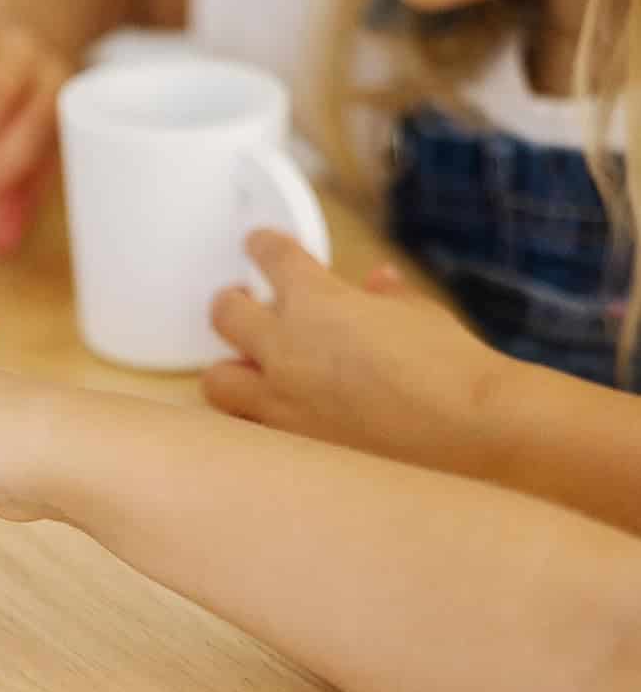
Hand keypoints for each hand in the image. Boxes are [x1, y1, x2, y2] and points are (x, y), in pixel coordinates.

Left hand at [202, 231, 513, 474]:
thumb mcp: (421, 316)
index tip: (259, 246)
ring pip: (219, 380)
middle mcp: (287, 349)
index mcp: (318, 303)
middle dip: (232, 305)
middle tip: (242, 306)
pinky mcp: (290, 446)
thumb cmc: (456, 369)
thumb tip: (377, 282)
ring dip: (231, 370)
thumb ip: (386, 298)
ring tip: (251, 371)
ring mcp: (282, 401)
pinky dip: (257, 416)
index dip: (263, 247)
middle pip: (225, 314)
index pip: (272, 258)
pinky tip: (279, 416)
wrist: (472, 435)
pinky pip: (249, 426)